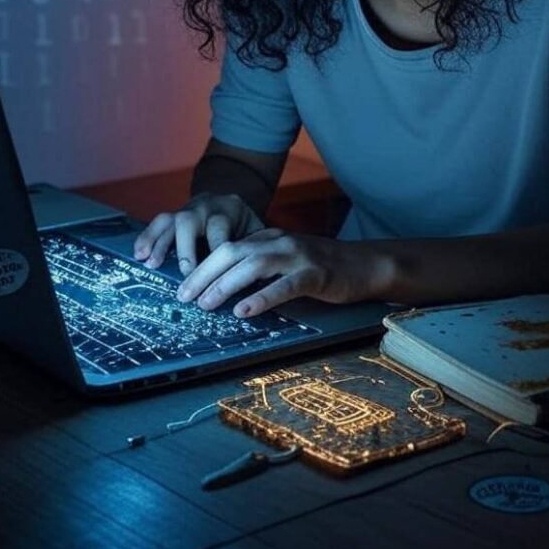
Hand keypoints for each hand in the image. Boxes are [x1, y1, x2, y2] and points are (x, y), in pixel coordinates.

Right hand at [133, 193, 264, 275]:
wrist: (233, 199)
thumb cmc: (245, 225)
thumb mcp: (257, 233)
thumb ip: (254, 250)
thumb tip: (256, 280)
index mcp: (229, 211)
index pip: (220, 232)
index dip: (215, 255)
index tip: (213, 279)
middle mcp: (206, 207)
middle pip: (189, 223)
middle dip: (184, 250)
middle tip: (184, 275)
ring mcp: (188, 209)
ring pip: (170, 220)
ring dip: (159, 243)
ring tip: (150, 264)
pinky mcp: (175, 214)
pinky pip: (158, 222)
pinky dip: (147, 237)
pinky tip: (139, 253)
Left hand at [175, 228, 391, 316]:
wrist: (365, 264)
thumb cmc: (322, 267)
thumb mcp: (286, 260)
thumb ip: (261, 267)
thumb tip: (225, 288)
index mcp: (270, 237)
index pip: (227, 246)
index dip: (202, 265)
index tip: (183, 286)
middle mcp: (280, 241)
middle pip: (232, 251)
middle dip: (204, 273)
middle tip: (184, 296)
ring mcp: (298, 256)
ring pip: (253, 265)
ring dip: (225, 284)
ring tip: (206, 303)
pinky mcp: (316, 274)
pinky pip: (285, 285)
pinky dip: (262, 297)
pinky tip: (244, 311)